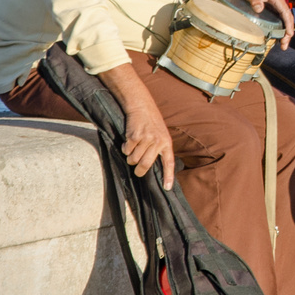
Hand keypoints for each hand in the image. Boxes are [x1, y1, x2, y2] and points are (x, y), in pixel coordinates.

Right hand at [98, 63, 175, 189]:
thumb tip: (153, 166)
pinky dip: (125, 148)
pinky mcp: (134, 136)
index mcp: (166, 142)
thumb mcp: (161, 133)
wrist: (141, 105)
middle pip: (146, 165)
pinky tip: (128, 140)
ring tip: (133, 149)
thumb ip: (159, 148)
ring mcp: (146, 139)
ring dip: (130, 157)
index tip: (167, 188)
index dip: (168, 176)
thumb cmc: (151, 121)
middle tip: (137, 171)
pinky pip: (127, 150)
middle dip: (139, 171)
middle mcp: (158, 142)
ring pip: (134, 159)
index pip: (169, 163)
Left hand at [206, 0, 294, 49]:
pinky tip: (277, 36)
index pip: (286, 13)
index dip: (289, 25)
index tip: (289, 35)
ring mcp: (275, 6)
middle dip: (288, 32)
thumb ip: (255, 0)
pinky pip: (279, 20)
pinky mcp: (271, 9)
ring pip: (284, 20)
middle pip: (287, 18)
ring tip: (282, 44)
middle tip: (284, 45)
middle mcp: (278, 2)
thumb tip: (259, 8)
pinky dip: (280, 29)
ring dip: (285, 32)